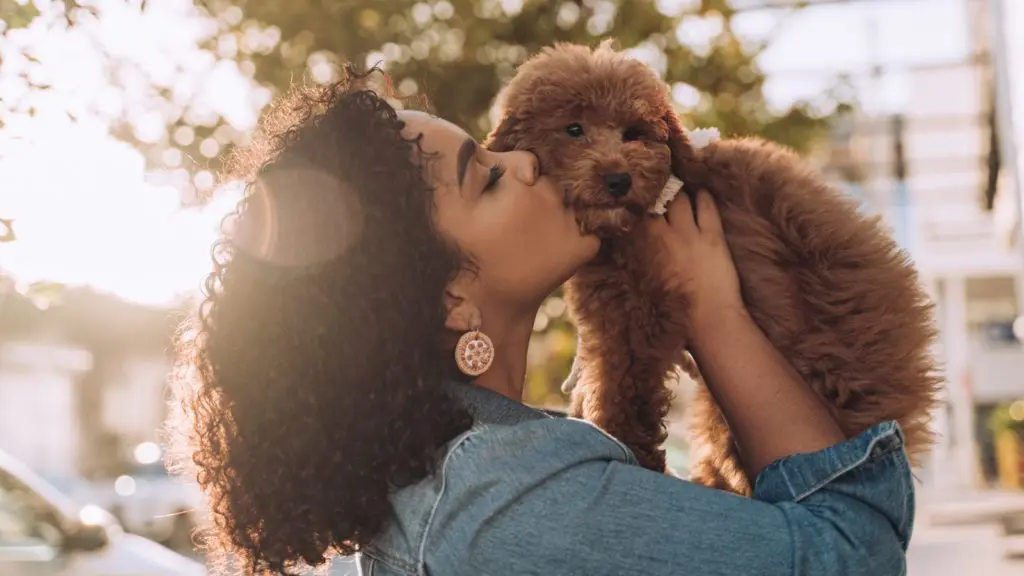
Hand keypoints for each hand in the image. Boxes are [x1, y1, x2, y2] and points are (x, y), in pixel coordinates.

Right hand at [643, 189, 744, 333]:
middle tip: (658, 186)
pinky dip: (704, 196)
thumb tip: (634, 245)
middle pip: (657, 201)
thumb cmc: (675, 310)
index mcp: (644, 249)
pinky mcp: (713, 237)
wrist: (707, 320)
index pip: (636, 215)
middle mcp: (664, 236)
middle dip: (657, 192)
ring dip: (679, 191)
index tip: (637, 198)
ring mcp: (689, 234)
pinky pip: (707, 207)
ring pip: (681, 199)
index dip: (637, 203)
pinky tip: (702, 192)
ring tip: (679, 186)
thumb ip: (640, 259)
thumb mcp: (647, 283)